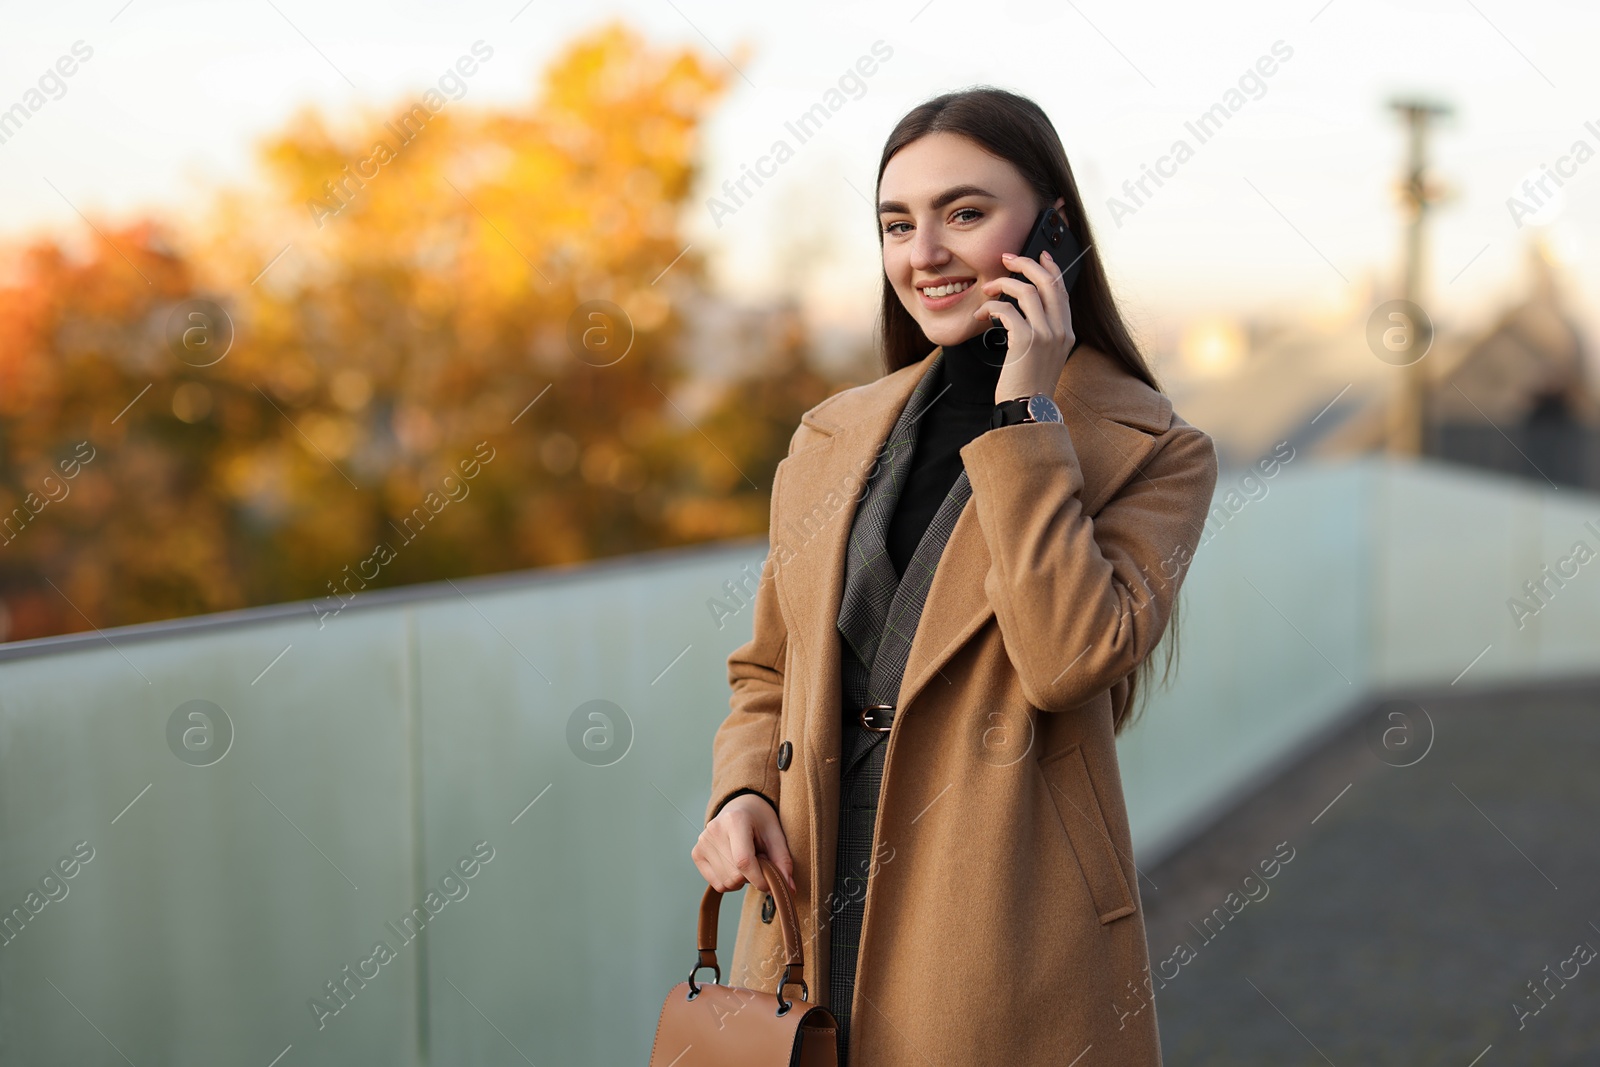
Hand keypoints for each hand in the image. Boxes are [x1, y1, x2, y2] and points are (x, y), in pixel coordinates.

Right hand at [693, 793, 796, 895]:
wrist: (740, 806)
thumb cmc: (760, 820)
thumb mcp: (776, 835)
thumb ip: (783, 861)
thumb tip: (789, 889)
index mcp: (735, 821)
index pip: (744, 862)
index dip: (759, 879)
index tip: (771, 885)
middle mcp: (714, 830)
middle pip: (735, 875)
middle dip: (752, 877)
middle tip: (758, 861)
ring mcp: (702, 842)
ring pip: (725, 883)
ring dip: (741, 880)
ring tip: (746, 861)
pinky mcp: (696, 853)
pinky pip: (716, 884)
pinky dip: (729, 882)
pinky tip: (734, 866)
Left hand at [971, 248, 1077, 403]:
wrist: (1027, 410)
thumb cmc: (1029, 386)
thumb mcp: (1044, 357)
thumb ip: (1042, 333)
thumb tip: (1022, 311)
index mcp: (1067, 332)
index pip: (1061, 290)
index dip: (1050, 268)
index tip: (1039, 255)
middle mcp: (1061, 330)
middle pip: (1048, 282)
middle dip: (1026, 264)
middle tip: (1007, 259)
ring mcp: (1046, 335)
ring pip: (1026, 291)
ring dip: (1003, 285)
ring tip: (988, 290)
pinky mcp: (1026, 341)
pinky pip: (1007, 310)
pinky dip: (991, 307)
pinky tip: (982, 314)